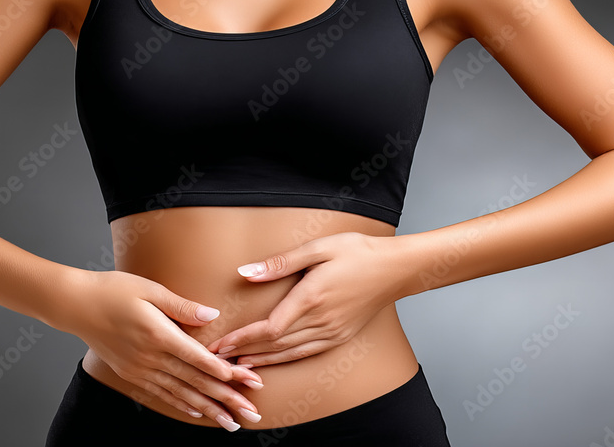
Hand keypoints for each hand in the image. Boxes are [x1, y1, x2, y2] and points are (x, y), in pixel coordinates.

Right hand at [48, 269, 263, 430]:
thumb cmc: (113, 290)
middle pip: (196, 382)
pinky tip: (198, 413)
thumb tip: (213, 315)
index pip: (200, 359)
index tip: (249, 380)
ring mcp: (140, 369)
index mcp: (159, 335)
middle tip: (251, 412)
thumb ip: (182, 306)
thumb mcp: (149, 289)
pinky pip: (162, 394)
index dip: (227, 372)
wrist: (75, 306)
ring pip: (181, 394)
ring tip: (231, 423)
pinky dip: (182, 405)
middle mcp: (151, 357)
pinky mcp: (132, 373)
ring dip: (208, 409)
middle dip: (226, 398)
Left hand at [208, 231, 398, 366]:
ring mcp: (332, 332)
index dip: (242, 338)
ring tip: (236, 365)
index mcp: (312, 298)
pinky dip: (284, 360)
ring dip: (261, 360)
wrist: (395, 269)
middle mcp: (321, 320)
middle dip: (244, 352)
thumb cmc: (358, 252)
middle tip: (217, 358)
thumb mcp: (318, 248)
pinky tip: (270, 362)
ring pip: (289, 353)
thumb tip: (246, 272)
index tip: (221, 343)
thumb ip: (281, 263)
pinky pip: (306, 353)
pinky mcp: (339, 337)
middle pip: (275, 345)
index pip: (269, 328)